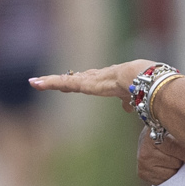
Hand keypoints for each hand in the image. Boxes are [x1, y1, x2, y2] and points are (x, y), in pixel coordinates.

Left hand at [29, 59, 156, 100]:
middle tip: (45, 81)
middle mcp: (99, 77)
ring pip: (68, 81)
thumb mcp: (137, 99)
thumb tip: (126, 108)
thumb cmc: (149, 88)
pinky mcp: (86, 84)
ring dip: (51, 82)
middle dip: (63, 80)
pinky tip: (36, 83)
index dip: (81, 80)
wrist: (148, 81)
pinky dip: (49, 83)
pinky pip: (65, 83)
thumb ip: (129, 103)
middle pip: (77, 79)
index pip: (92, 80)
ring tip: (35, 82)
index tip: (74, 80)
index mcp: (111, 81)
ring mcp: (92, 79)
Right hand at [139, 128, 184, 185]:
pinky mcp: (143, 174)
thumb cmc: (165, 133)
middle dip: (180, 160)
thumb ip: (184, 140)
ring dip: (174, 168)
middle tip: (177, 155)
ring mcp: (143, 165)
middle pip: (174, 163)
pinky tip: (164, 166)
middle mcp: (145, 152)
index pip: (173, 148)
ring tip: (169, 159)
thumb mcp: (174, 131)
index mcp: (152, 137)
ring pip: (170, 174)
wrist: (149, 138)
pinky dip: (167, 175)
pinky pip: (164, 181)